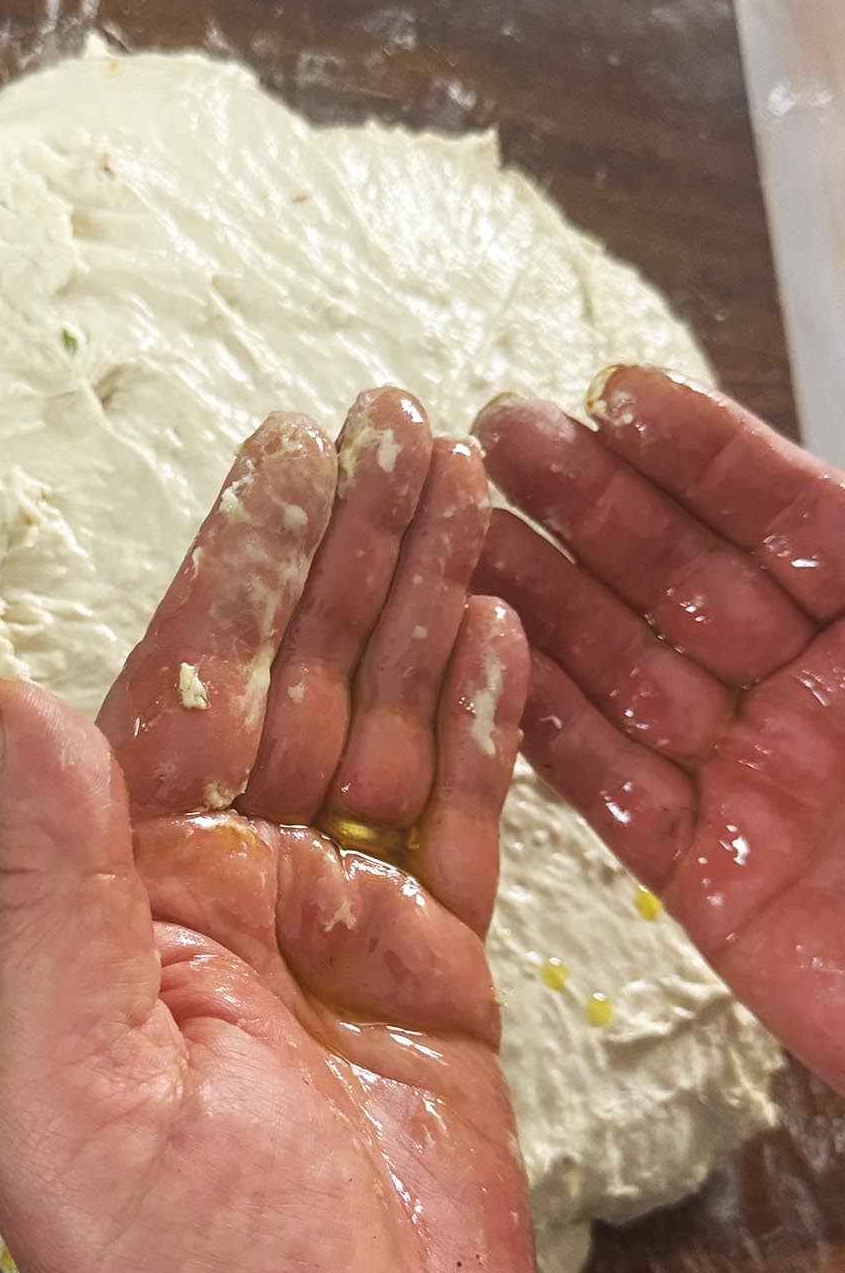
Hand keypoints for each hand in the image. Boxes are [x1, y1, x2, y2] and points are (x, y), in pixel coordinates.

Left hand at [0, 389, 539, 1272]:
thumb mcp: (86, 1080)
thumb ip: (60, 877)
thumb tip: (7, 694)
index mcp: (140, 904)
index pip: (187, 689)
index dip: (237, 565)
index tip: (284, 455)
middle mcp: (237, 895)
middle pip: (298, 681)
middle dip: (349, 550)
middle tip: (401, 427)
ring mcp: (345, 931)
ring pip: (391, 728)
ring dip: (425, 606)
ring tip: (464, 491)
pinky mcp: (442, 982)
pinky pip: (471, 827)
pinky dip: (490, 728)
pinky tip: (501, 637)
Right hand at [474, 366, 844, 1095]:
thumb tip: (833, 497)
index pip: (783, 518)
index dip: (702, 454)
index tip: (616, 397)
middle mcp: (812, 695)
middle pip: (685, 581)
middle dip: (593, 506)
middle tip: (501, 443)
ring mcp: (753, 782)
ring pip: (628, 675)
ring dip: (543, 604)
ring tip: (464, 542)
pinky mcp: (706, 875)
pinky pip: (611, 790)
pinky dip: (547, 731)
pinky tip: (489, 669)